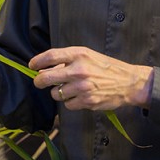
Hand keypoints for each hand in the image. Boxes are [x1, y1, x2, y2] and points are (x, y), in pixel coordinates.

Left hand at [29, 46, 153, 110]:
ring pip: (56, 93)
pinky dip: (70, 102)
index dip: (37, 61)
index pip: (50, 56)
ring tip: (69, 88)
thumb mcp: (87, 55)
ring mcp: (83, 87)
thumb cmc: (105, 66)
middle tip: (39, 81)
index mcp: (79, 54)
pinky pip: (68, 104)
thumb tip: (44, 68)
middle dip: (39, 81)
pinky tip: (79, 96)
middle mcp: (79, 70)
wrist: (128, 82)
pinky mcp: (87, 101)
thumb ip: (67, 60)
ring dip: (59, 92)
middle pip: (46, 78)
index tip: (31, 65)